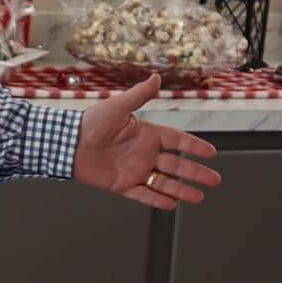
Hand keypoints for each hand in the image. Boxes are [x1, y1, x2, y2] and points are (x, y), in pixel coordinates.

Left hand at [72, 75, 221, 209]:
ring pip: (164, 182)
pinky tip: (172, 205)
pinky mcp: (122, 185)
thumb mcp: (118, 106)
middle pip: (176, 165)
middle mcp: (144, 153)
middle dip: (196, 173)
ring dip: (182, 190)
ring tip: (199, 197)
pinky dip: (157, 200)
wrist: (67, 143)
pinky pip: (143, 195)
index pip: (177, 141)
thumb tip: (156, 77)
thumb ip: (139, 95)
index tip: (211, 153)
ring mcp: (134, 170)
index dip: (194, 146)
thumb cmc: (89, 122)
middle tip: (214, 180)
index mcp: (146, 134)